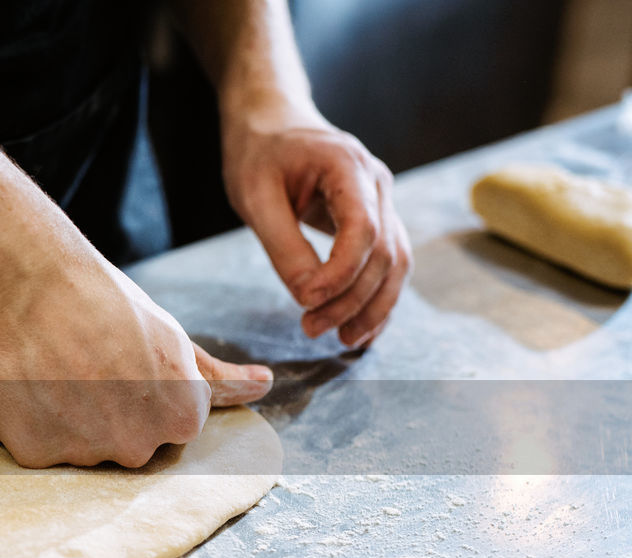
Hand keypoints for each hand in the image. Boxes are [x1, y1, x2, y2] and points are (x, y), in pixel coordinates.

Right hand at [0, 257, 271, 467]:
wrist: (29, 281)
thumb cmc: (105, 301)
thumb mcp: (171, 335)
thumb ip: (216, 377)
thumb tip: (265, 386)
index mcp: (180, 419)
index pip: (166, 426)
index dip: (140, 392)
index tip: (120, 362)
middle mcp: (138, 446)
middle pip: (123, 443)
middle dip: (104, 412)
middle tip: (83, 363)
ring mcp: (84, 454)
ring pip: (77, 448)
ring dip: (64, 418)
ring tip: (50, 367)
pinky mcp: (34, 454)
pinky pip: (35, 448)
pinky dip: (28, 422)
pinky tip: (26, 381)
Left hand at [221, 99, 411, 348]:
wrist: (270, 122)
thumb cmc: (258, 153)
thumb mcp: (255, 195)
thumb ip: (282, 246)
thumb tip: (307, 297)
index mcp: (348, 166)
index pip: (363, 230)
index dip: (339, 274)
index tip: (306, 302)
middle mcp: (377, 182)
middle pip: (384, 253)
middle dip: (352, 299)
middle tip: (311, 329)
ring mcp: (382, 201)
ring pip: (396, 263)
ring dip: (374, 306)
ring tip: (343, 340)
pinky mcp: (374, 219)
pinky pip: (388, 263)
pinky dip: (378, 298)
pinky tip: (360, 328)